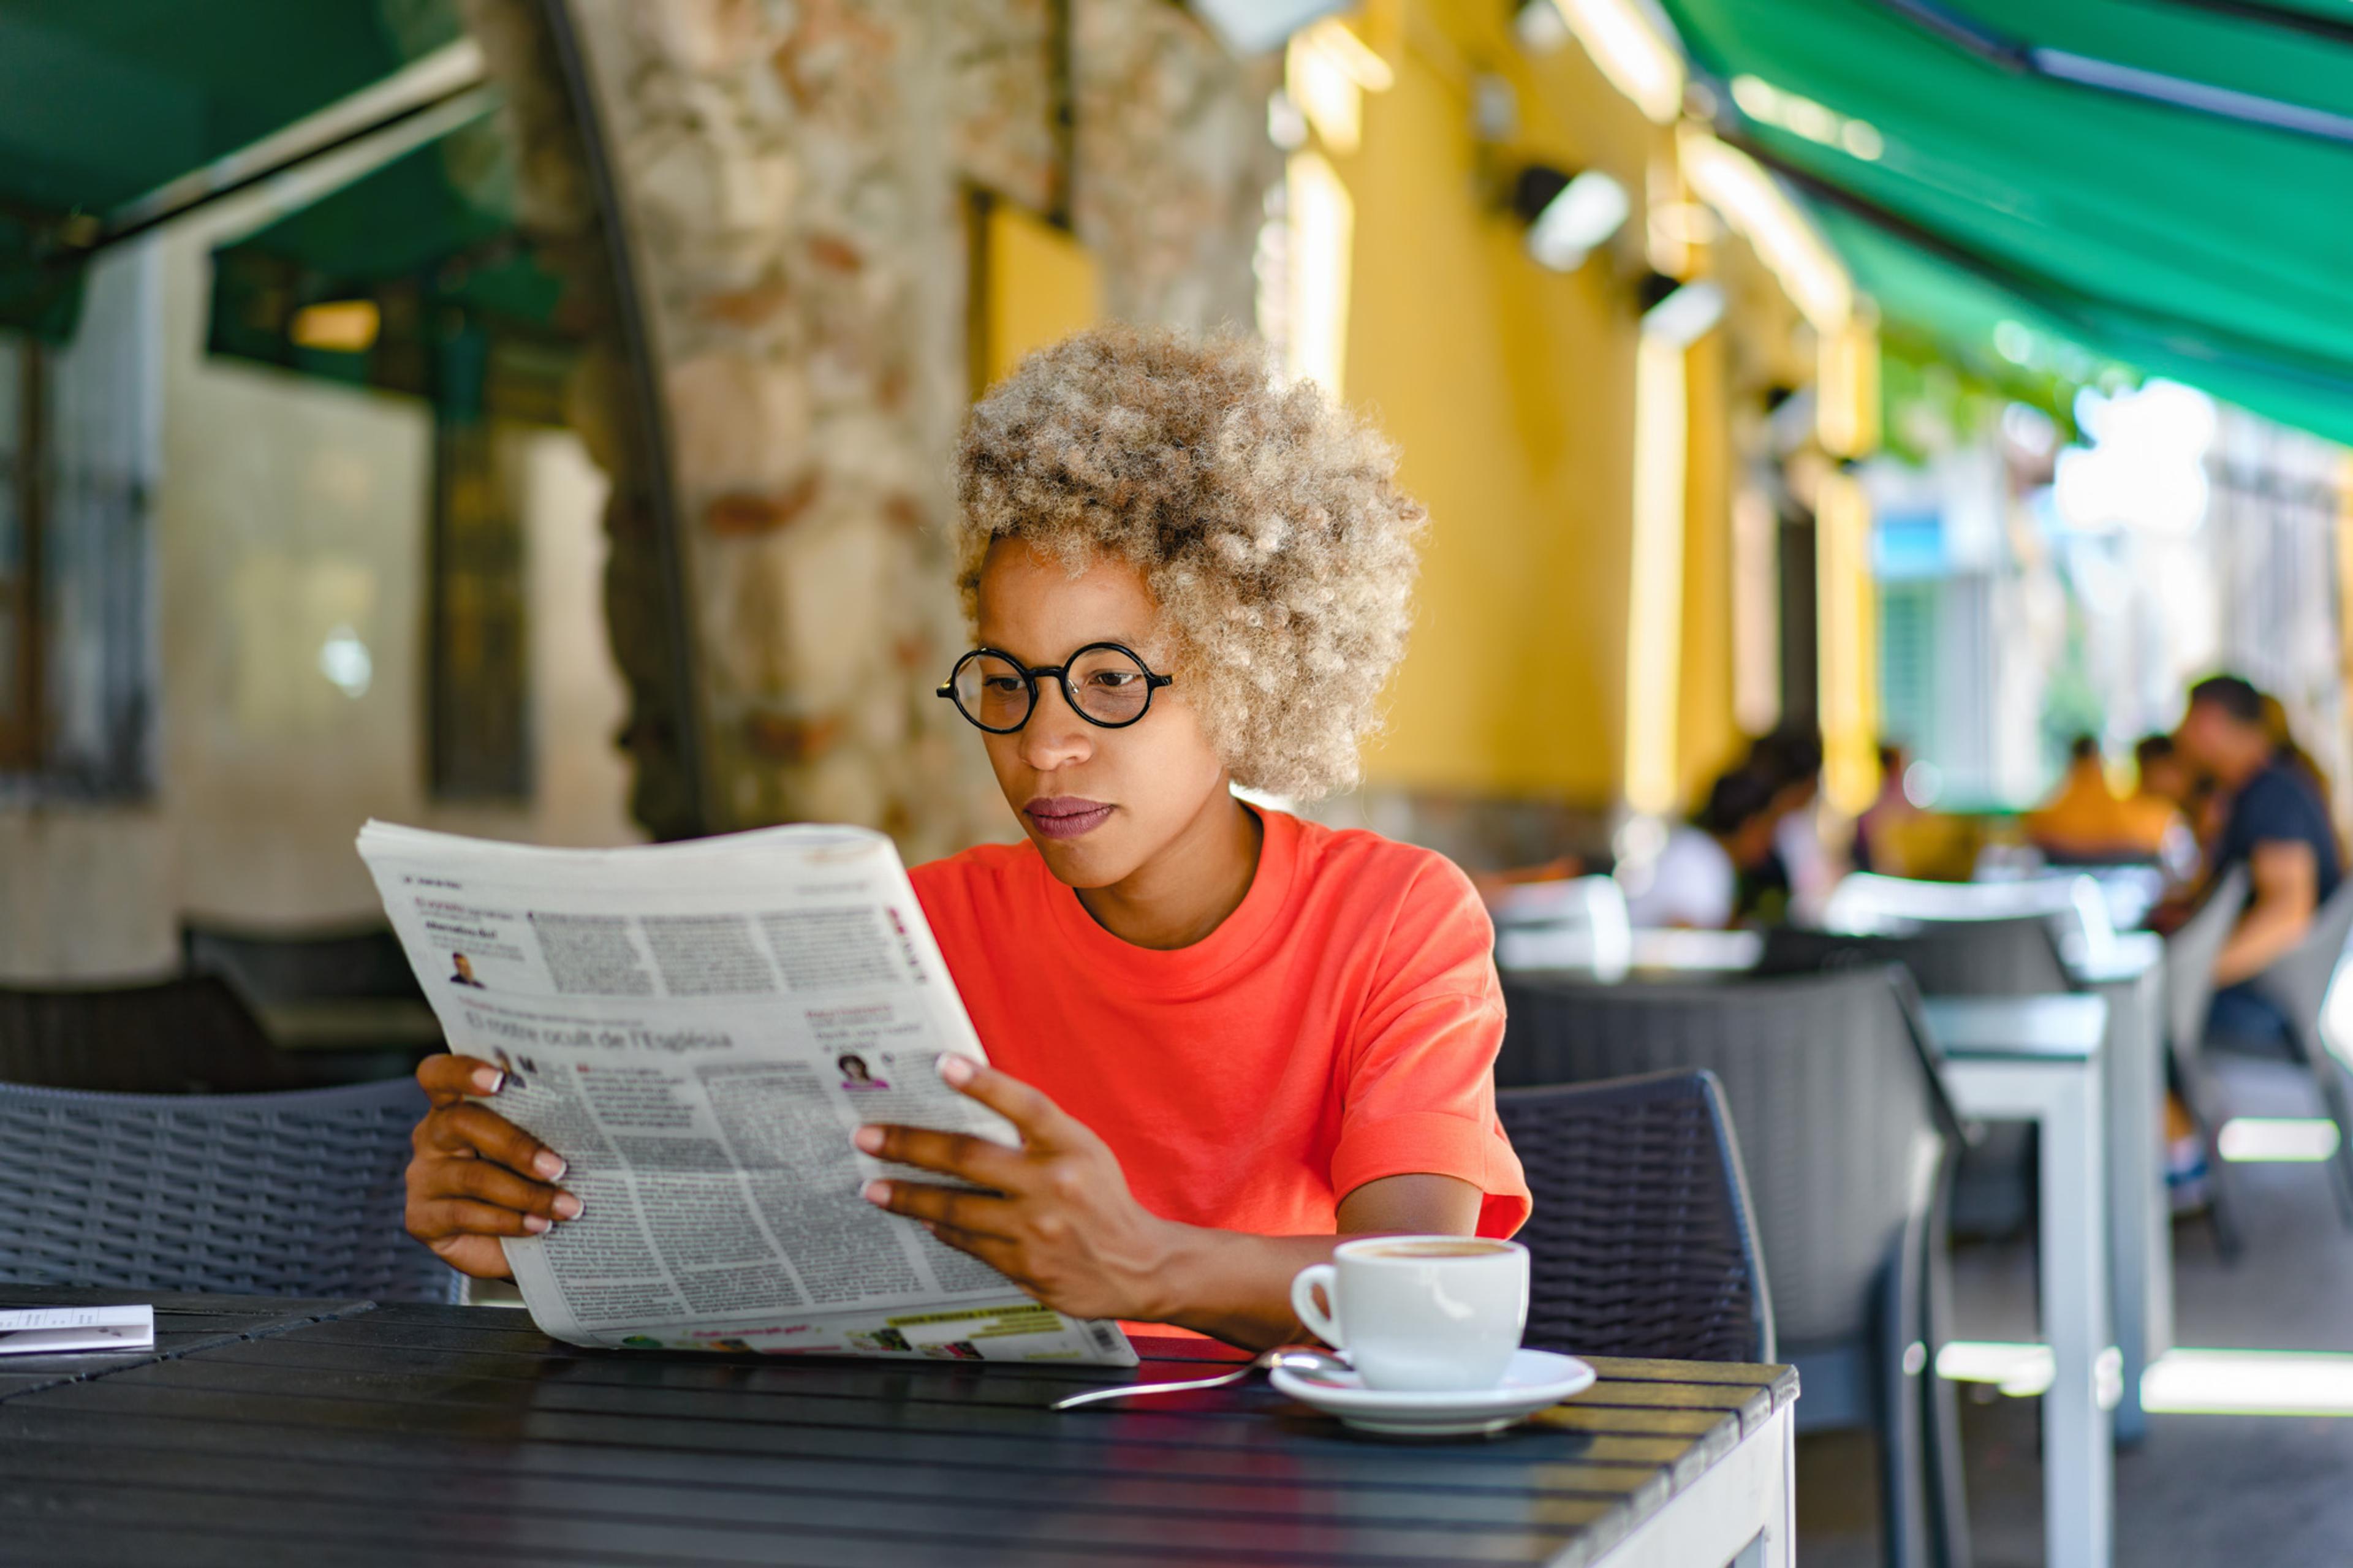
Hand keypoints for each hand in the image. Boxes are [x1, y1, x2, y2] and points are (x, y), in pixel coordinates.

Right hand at [404, 1054, 581, 1278]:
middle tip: (559, 1166)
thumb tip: (595, 1114)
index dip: (463, 1070)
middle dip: (516, 1144)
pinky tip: (539, 1226)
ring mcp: (423, 1177)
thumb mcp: (541, 1146)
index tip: (499, 1078)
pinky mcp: (422, 1218)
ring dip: (527, 1193)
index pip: (440, 1075)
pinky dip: (508, 1221)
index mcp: (457, 1104)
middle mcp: (433, 1135)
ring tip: (567, 1207)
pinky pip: (465, 1214)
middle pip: (462, 1122)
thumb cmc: (537, 1180)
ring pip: (473, 1176)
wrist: (524, 1242)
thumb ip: (548, 1126)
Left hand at [855, 1057, 1178, 1321]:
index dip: (985, 1084)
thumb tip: (965, 1115)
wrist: (1139, 1266)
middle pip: (968, 1158)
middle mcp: (1054, 1185)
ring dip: (908, 1197)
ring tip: (873, 1188)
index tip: (944, 1063)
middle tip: (867, 1137)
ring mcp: (1036, 1230)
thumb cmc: (1102, 1198)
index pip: (1026, 1106)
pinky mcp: (1025, 1266)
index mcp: (1072, 1147)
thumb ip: (1036, 1133)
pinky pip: (968, 1243)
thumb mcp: (1083, 1150)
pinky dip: (942, 1228)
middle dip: (909, 1145)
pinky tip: (922, 1219)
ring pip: (955, 1209)